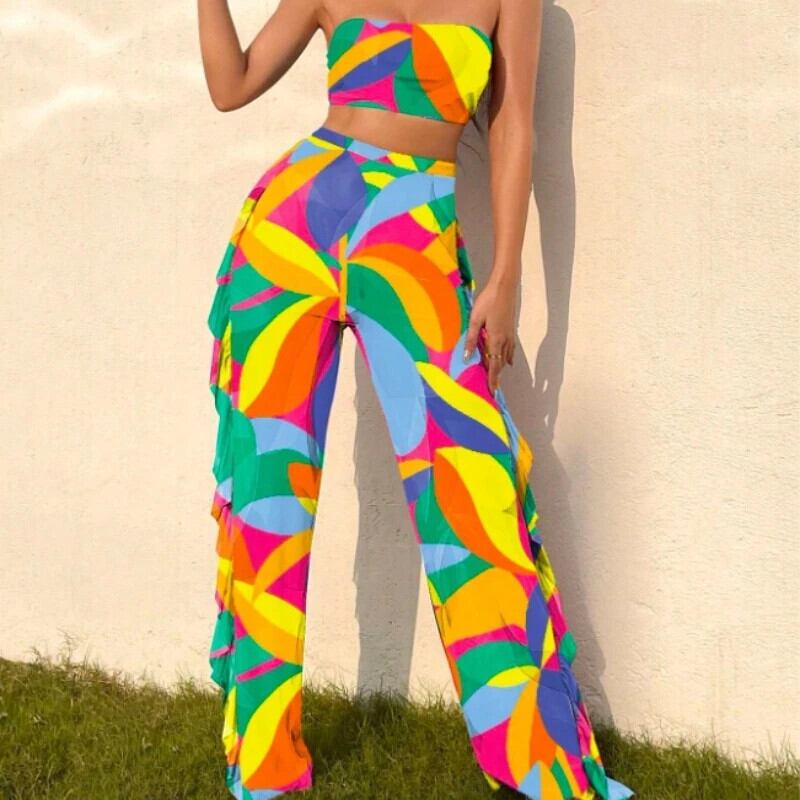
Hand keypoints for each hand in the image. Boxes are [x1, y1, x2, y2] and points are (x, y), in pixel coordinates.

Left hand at [463, 275, 517, 394]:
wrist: (504, 286)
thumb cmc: (488, 301)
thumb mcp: (475, 319)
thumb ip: (471, 339)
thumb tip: (466, 357)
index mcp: (495, 339)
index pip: (494, 365)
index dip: (493, 379)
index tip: (493, 392)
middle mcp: (505, 340)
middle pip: (500, 363)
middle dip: (497, 376)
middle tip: (493, 388)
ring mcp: (510, 334)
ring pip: (506, 357)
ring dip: (501, 367)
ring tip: (496, 377)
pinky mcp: (511, 329)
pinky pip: (510, 349)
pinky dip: (508, 357)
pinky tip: (508, 361)